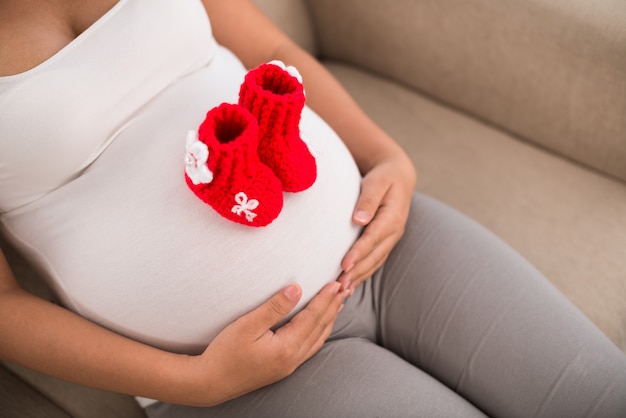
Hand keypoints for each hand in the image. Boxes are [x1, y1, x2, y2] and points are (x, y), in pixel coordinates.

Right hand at [182, 281, 348, 405]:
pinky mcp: (283, 367)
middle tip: (347, 287)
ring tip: (340, 302)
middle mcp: (293, 358)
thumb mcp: (247, 325)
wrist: (210, 383)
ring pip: (318, 338)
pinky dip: (320, 331)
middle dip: (334, 306)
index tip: (337, 282)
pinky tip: (321, 324)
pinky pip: (311, 347)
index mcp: (286, 347)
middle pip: (320, 327)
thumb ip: (274, 307)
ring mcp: (289, 365)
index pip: (313, 317)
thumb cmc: (224, 353)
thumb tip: (296, 289)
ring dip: (330, 319)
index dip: (326, 298)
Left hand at [339, 153, 415, 290]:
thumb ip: (368, 200)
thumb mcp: (377, 182)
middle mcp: (395, 231)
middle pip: (374, 256)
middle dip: (357, 272)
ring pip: (375, 262)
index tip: (344, 264)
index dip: (359, 252)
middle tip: (339, 286)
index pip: (373, 238)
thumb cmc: (384, 177)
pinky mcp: (386, 242)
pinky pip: (375, 261)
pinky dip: (363, 273)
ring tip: (342, 290)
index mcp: (393, 217)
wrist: (399, 177)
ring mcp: (392, 239)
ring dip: (359, 277)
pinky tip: (351, 284)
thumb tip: (358, 219)